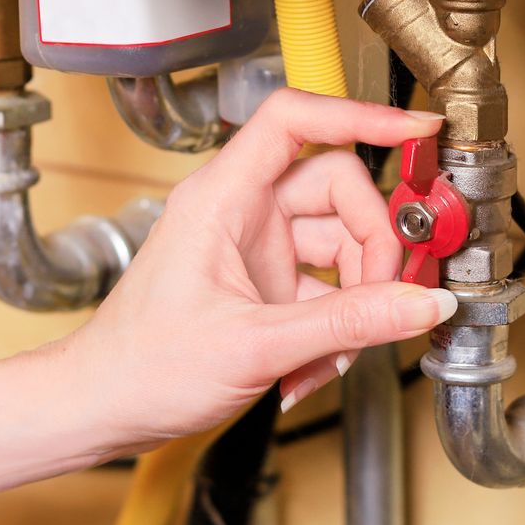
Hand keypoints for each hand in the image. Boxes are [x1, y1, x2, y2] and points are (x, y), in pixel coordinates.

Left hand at [65, 88, 456, 447]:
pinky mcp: (266, 286)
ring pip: (341, 246)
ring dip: (354, 305)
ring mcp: (256, 250)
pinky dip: (334, 331)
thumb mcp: (253, 346)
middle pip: (339, 190)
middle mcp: (242, 213)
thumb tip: (420, 302)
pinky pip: (328, 291)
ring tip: (333, 356)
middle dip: (372, 249)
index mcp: (221, 198)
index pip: (295, 121)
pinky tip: (311, 369)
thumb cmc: (140, 366)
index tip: (416, 129)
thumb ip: (346, 324)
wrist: (103, 410)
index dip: (360, 114)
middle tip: (382, 301)